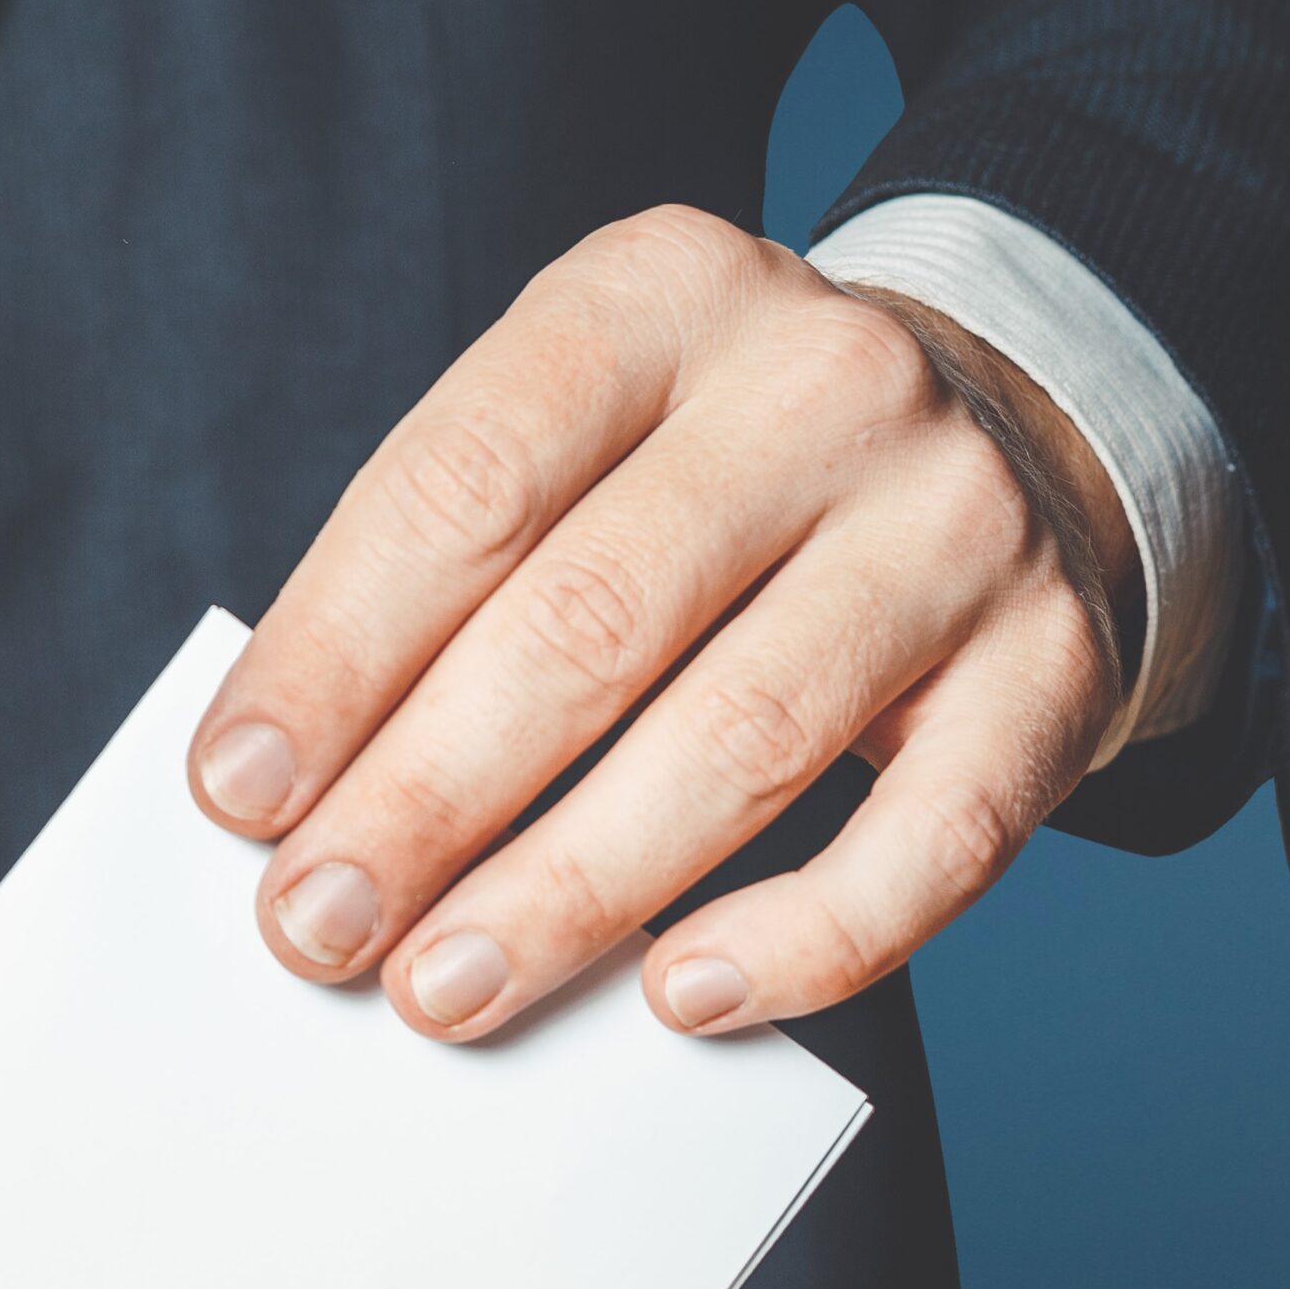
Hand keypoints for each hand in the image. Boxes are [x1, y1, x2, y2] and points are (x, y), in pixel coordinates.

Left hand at [185, 207, 1139, 1040]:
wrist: (1005, 424)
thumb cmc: (713, 460)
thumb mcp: (581, 425)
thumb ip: (454, 563)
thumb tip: (300, 781)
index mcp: (659, 293)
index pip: (466, 482)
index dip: (335, 652)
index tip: (238, 791)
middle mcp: (820, 386)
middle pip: (590, 617)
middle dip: (426, 796)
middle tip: (314, 924)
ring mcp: (954, 523)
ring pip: (744, 733)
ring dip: (570, 888)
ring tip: (444, 985)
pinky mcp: (1050, 668)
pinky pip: (930, 839)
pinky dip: (800, 941)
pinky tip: (679, 995)